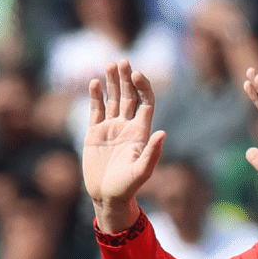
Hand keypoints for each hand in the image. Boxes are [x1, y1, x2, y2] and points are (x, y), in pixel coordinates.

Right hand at [82, 60, 165, 231]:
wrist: (107, 197)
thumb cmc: (127, 187)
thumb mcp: (142, 172)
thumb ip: (152, 153)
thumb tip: (163, 133)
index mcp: (141, 131)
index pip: (146, 102)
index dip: (143, 86)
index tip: (137, 74)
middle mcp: (127, 126)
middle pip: (129, 96)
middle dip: (126, 79)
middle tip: (123, 61)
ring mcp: (110, 128)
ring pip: (112, 99)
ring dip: (112, 82)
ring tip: (110, 64)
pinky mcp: (94, 133)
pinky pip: (96, 110)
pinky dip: (95, 96)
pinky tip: (95, 82)